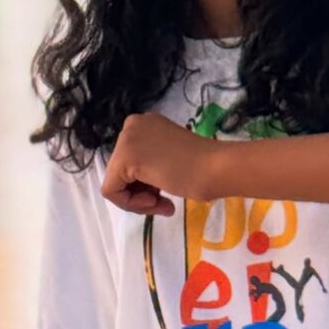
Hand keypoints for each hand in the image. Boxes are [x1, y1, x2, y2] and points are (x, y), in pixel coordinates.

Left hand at [100, 112, 218, 215]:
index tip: (165, 193)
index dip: (145, 185)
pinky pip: (111, 191)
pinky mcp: (124, 157)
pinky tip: (155, 201)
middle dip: (141, 193)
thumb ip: (152, 162)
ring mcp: (126, 138)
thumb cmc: (203, 165)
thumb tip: (139, 181)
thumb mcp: (170, 157)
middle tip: (164, 202)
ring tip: (163, 204)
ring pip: (115, 182)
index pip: (130, 163)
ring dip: (139, 200)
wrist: (216, 167)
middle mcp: (133, 124)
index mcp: (145, 123)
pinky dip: (131, 204)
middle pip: (120, 172)